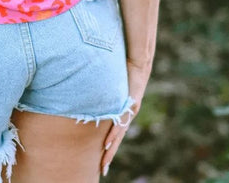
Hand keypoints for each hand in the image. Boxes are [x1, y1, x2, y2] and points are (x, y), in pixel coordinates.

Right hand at [100, 58, 151, 175]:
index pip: (115, 132)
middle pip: (118, 138)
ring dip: (111, 148)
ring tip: (104, 161)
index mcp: (123, 110)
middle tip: (102, 170)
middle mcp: (128, 113)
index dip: (109, 146)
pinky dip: (114, 132)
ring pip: (119, 134)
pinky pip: (120, 121)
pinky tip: (107, 142)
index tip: (102, 160)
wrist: (138, 58)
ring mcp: (130, 110)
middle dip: (109, 154)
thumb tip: (90, 92)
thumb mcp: (112, 84)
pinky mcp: (131, 103)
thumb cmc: (124, 67)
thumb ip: (105, 92)